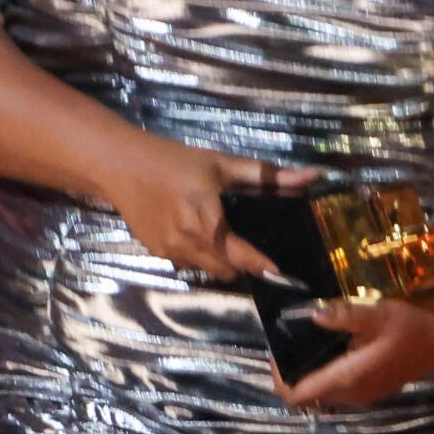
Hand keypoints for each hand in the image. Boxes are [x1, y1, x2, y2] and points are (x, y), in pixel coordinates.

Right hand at [100, 134, 321, 281]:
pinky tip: (194, 231)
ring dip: (220, 261)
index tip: (284, 273)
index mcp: (208, 223)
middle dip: (243, 263)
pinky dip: (198, 255)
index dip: (264, 266)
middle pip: (229, 271)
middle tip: (252, 244)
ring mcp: (171, 253)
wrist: (122, 166)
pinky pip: (187, 264)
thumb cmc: (176, 161)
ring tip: (222, 235)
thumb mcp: (221, 164)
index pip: (244, 257)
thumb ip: (266, 175)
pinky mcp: (157, 253)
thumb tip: (311, 177)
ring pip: (208, 270)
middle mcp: (189, 245)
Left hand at [270, 284, 433, 408]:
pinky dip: (327, 373)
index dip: (280, 378)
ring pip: (323, 393)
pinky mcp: (372, 390)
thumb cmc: (411, 324)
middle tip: (288, 340)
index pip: (300, 394)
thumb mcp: (378, 312)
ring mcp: (364, 395)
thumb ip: (344, 315)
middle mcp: (353, 393)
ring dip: (311, 373)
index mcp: (350, 377)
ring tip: (306, 340)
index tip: (276, 351)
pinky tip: (331, 347)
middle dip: (293, 372)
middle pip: (308, 395)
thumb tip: (312, 316)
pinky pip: (338, 388)